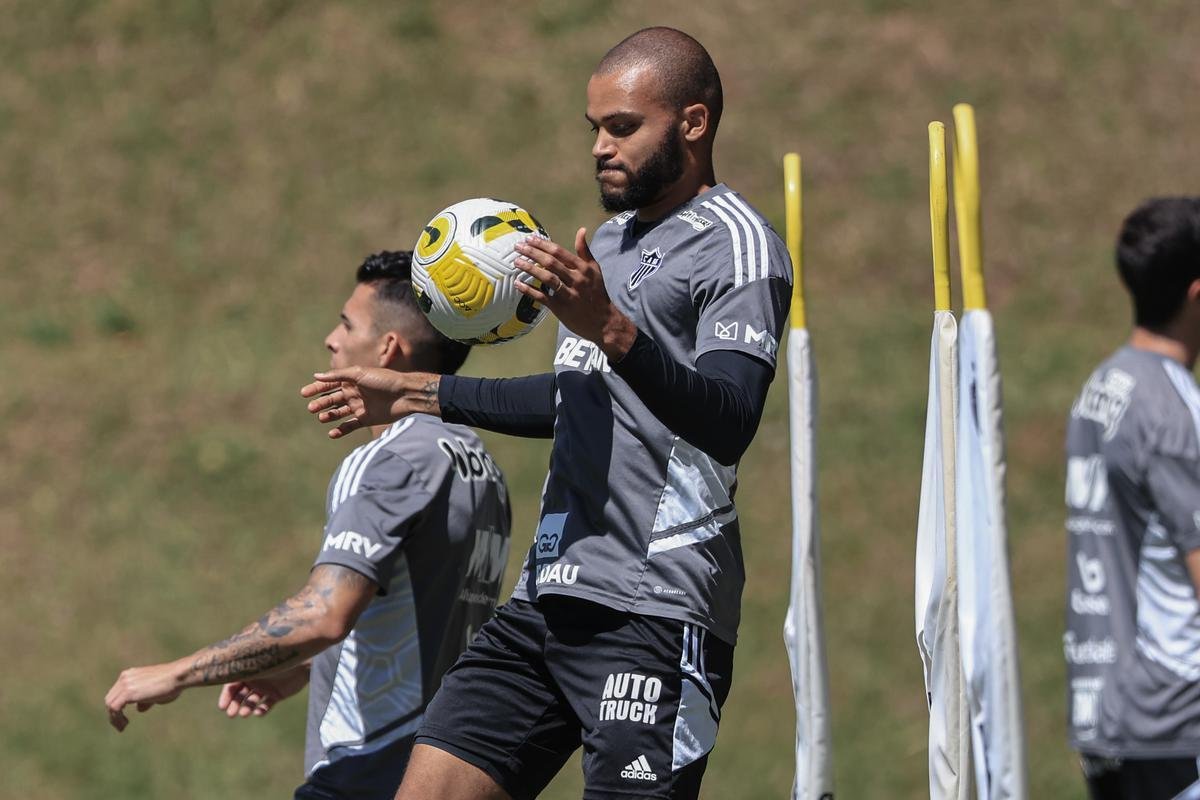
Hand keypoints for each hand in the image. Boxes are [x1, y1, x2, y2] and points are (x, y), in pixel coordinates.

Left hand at [104, 662, 185, 731]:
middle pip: (110, 699)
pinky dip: (116, 718)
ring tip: (123, 727)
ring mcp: (125, 684)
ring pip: (110, 704)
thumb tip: (139, 709)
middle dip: (114, 714)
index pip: (116, 693)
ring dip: (114, 718)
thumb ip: (145, 700)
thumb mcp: (155, 693)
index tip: (124, 718)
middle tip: (123, 725)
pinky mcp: (128, 692)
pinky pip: (114, 708)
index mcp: (130, 675)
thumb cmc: (171, 684)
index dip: (118, 707)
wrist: (178, 676)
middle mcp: (125, 677)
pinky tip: (125, 724)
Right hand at [218, 665, 309, 718]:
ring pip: (251, 701)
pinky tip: (259, 713)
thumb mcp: (260, 661)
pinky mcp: (277, 695)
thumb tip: (220, 667)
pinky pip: (266, 706)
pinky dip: (261, 710)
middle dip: (234, 704)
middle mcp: (255, 679)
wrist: (305, 659)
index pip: (232, 684)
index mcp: (249, 669)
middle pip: (240, 695)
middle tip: (232, 714)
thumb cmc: (281, 656)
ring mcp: (266, 687)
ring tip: (245, 713)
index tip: (222, 707)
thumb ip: (242, 664)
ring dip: (246, 708)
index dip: (226, 696)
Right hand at [301, 369, 440, 438]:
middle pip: (333, 399)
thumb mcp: (359, 373)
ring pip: (339, 412)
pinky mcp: (367, 418)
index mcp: (352, 380)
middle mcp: (354, 393)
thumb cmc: (384, 380)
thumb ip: (338, 375)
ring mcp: (360, 406)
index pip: (330, 384)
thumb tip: (316, 375)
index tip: (304, 393)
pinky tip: (332, 433)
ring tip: (321, 418)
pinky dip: (341, 430)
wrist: (406, 394)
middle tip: (311, 408)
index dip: (316, 388)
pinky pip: (350, 426)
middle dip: (321, 403)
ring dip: (329, 415)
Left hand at [514, 227, 637, 359]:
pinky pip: (542, 297)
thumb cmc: (597, 293)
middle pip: (551, 262)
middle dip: (532, 253)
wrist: (603, 321)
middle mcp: (576, 279)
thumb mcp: (595, 270)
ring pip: (547, 278)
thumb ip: (585, 250)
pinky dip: (529, 290)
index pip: (559, 252)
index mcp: (583, 268)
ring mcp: (568, 294)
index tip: (530, 238)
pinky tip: (518, 284)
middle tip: (518, 247)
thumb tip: (581, 230)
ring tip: (517, 262)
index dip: (543, 244)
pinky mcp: (561, 308)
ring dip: (530, 269)